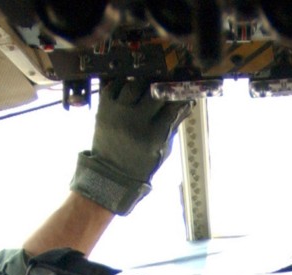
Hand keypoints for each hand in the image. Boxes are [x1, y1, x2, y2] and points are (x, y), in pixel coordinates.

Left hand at [70, 78, 194, 215]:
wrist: (110, 173)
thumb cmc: (142, 163)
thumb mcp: (163, 149)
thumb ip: (174, 124)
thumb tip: (187, 102)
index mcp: (153, 137)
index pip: (173, 107)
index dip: (181, 96)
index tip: (185, 91)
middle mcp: (134, 123)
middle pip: (155, 93)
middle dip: (165, 86)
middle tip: (168, 84)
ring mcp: (117, 114)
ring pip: (134, 85)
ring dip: (143, 83)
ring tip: (147, 86)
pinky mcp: (103, 109)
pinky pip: (113, 86)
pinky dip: (123, 83)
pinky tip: (129, 88)